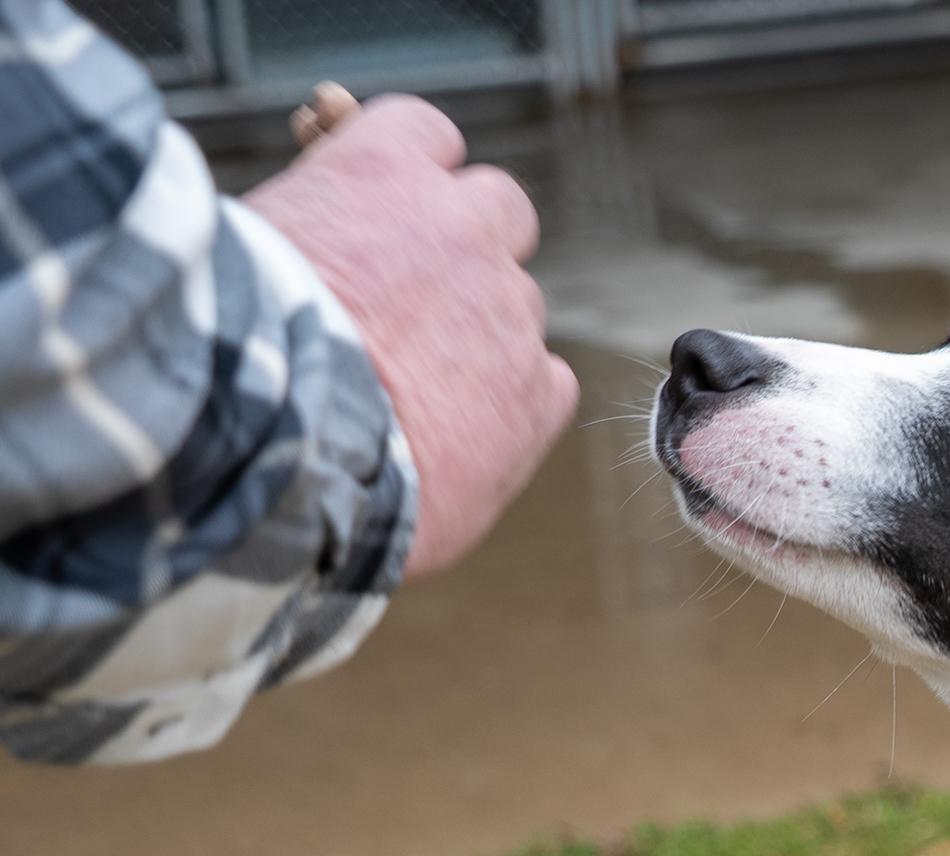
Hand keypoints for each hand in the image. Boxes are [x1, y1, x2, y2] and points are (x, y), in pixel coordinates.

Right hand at [244, 94, 577, 576]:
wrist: (277, 450)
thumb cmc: (226, 348)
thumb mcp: (237, 250)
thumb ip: (302, 226)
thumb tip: (308, 232)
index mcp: (381, 170)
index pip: (424, 134)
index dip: (411, 177)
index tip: (389, 213)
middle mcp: (463, 226)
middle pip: (499, 208)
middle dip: (469, 244)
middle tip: (419, 300)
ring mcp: (508, 310)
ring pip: (519, 304)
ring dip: (482, 336)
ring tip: (415, 392)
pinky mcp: (534, 392)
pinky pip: (547, 384)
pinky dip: (513, 405)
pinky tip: (461, 434)